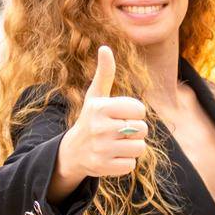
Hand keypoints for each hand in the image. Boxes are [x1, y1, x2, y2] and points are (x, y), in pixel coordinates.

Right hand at [56, 46, 149, 183]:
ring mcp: (101, 148)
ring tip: (117, 144)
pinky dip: (125, 162)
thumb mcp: (95, 96)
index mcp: (101, 107)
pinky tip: (112, 157)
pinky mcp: (103, 167)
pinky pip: (131, 165)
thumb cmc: (90, 119)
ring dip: (132, 147)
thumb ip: (104, 73)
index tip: (122, 115)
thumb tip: (105, 47)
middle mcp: (100, 127)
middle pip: (142, 129)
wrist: (72, 151)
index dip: (135, 113)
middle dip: (135, 131)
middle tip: (119, 131)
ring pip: (139, 148)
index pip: (140, 110)